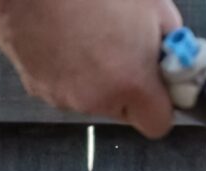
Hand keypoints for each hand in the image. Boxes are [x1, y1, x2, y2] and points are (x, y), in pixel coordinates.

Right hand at [0, 0, 184, 140]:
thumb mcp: (149, 2)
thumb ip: (168, 35)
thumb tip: (171, 49)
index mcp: (131, 82)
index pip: (158, 123)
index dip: (161, 102)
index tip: (158, 79)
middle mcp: (96, 100)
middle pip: (122, 109)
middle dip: (126, 84)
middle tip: (120, 44)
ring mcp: (61, 96)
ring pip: (90, 97)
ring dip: (93, 74)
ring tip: (85, 31)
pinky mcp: (34, 86)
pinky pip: (60, 84)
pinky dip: (65, 66)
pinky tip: (61, 34)